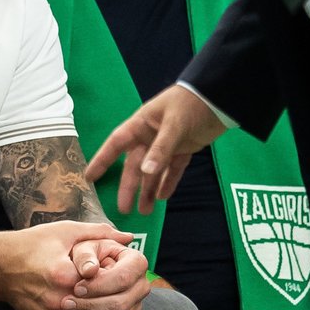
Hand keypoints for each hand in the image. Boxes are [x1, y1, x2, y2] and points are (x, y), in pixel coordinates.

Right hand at [0, 222, 145, 309]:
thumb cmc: (31, 244)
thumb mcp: (64, 231)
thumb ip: (98, 234)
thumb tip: (129, 238)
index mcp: (65, 275)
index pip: (109, 284)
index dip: (125, 279)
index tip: (131, 274)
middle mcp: (58, 300)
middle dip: (128, 301)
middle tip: (137, 293)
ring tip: (126, 307)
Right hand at [84, 84, 224, 214]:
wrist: (219, 99)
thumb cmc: (191, 104)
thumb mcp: (174, 124)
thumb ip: (161, 149)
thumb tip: (146, 172)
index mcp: (141, 124)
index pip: (116, 144)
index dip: (102, 160)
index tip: (89, 177)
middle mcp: (150, 136)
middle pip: (135, 165)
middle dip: (129, 187)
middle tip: (123, 208)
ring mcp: (166, 144)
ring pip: (153, 171)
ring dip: (148, 189)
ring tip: (144, 211)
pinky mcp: (184, 150)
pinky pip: (172, 170)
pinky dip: (168, 182)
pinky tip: (162, 197)